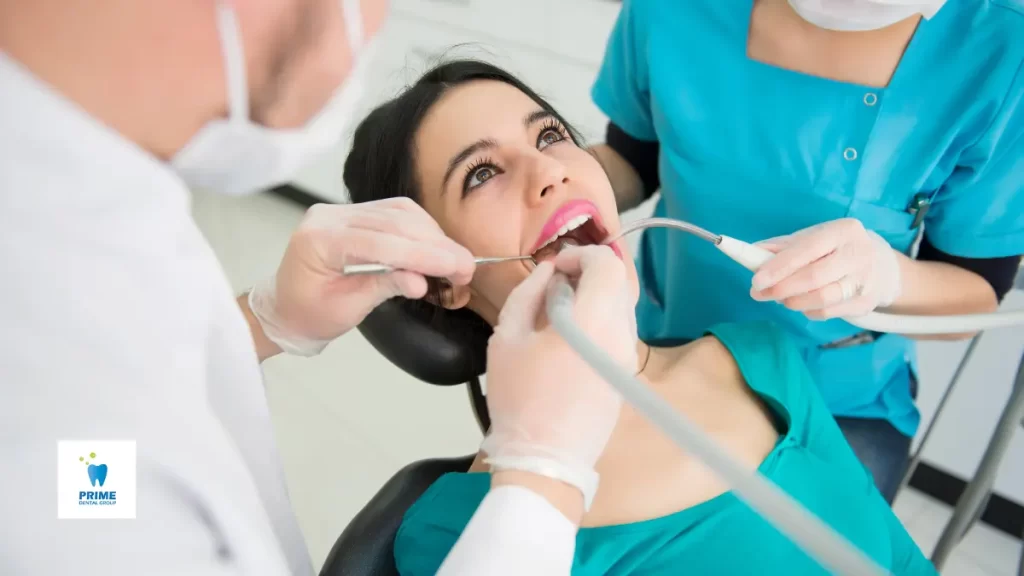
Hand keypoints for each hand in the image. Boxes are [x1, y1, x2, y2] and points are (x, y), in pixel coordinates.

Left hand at [248, 198, 474, 355]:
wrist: (284, 307)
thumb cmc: (309, 314)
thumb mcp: (346, 309)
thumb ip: (383, 288)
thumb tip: (422, 282)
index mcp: (318, 240)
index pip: (378, 241)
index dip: (421, 254)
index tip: (456, 267)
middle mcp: (329, 216)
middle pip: (393, 221)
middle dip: (435, 244)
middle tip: (467, 267)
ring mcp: (341, 210)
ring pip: (399, 212)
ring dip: (433, 235)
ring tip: (457, 261)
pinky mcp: (355, 213)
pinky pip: (395, 213)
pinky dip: (422, 229)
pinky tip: (438, 247)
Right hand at [481, 245, 636, 507]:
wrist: (545, 461)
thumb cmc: (519, 399)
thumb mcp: (507, 339)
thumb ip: (527, 294)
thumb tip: (547, 272)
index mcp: (593, 322)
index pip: (607, 265)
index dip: (581, 254)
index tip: (556, 266)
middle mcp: (620, 335)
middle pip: (618, 283)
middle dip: (588, 273)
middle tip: (555, 284)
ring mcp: (627, 357)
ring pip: (620, 307)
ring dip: (594, 297)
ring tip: (559, 312)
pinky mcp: (625, 375)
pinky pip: (618, 332)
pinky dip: (599, 320)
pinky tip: (570, 338)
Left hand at [750, 218, 901, 319]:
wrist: (880, 266)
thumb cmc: (835, 249)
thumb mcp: (812, 239)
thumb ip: (782, 246)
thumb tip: (751, 254)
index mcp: (842, 231)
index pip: (807, 249)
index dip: (779, 266)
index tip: (756, 280)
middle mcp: (858, 253)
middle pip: (814, 277)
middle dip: (781, 288)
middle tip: (759, 293)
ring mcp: (865, 280)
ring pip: (821, 298)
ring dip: (792, 301)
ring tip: (779, 298)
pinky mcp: (865, 303)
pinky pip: (827, 312)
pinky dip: (807, 310)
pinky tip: (800, 303)